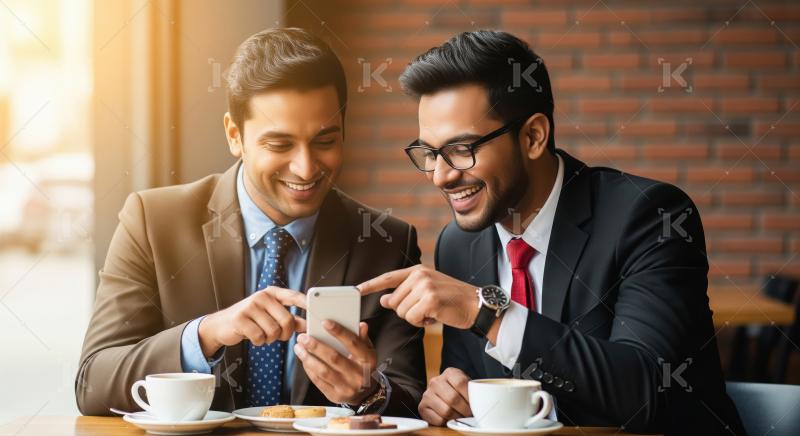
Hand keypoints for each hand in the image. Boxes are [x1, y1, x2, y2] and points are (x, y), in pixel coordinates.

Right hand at [198, 286, 306, 356]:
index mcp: (272, 293)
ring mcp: (250, 306)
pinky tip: (253, 336)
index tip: (315, 311)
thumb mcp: (270, 315)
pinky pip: (260, 337)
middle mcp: (262, 296)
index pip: (294, 296)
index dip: (306, 304)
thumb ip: (290, 319)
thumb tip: (308, 325)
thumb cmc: (251, 320)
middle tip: (279, 336)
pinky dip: (259, 342)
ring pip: (274, 331)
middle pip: (287, 320)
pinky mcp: (240, 319)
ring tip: (263, 334)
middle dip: (286, 333)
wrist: (223, 324)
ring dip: (270, 339)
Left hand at [294, 321, 377, 404]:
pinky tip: (303, 359)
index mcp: (368, 360)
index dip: (339, 332)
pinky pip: (318, 381)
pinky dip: (309, 369)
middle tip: (303, 337)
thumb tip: (361, 325)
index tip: (325, 322)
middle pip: (334, 358)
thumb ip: (362, 338)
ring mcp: (347, 387)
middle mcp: (358, 375)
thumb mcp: (368, 351)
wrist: (365, 393)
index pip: (353, 343)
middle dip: (316, 346)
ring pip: (323, 371)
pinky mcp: (335, 395)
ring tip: (298, 347)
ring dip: (308, 358)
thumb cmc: (362, 366)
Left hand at [358, 265, 478, 328]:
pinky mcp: (430, 300)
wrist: (476, 305)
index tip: (356, 289)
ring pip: (402, 312)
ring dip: (415, 318)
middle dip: (407, 311)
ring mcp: (425, 286)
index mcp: (417, 271)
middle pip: (394, 302)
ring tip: (432, 312)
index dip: (371, 284)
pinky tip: (435, 317)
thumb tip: (383, 300)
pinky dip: (421, 323)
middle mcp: (420, 275)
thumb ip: (405, 294)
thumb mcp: (427, 292)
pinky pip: (412, 319)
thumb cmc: (451, 300)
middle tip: (426, 309)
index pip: (388, 277)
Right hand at [419, 367, 471, 425]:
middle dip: (465, 410)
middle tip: (470, 415)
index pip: (461, 383)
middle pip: (453, 398)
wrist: (442, 395)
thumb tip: (482, 403)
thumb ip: (473, 391)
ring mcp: (427, 394)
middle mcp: (436, 381)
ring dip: (457, 417)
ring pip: (446, 411)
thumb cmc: (458, 392)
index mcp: (449, 373)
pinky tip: (450, 419)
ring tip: (461, 417)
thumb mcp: (466, 386)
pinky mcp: (422, 407)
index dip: (470, 397)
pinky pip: (438, 419)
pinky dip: (447, 422)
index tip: (475, 405)